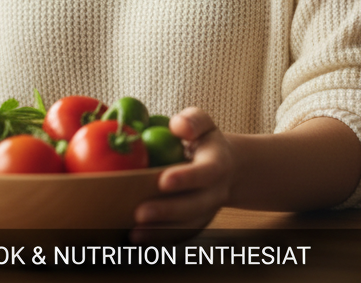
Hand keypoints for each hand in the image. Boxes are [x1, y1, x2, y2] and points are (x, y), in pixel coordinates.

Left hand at [132, 107, 235, 241]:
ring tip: (134, 233)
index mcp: (217, 165)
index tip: (163, 181)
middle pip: (194, 206)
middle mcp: (214, 193)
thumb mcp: (203, 123)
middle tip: (140, 213)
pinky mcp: (195, 223)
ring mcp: (206, 212)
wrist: (226, 168)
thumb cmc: (205, 141)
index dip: (186, 178)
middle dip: (167, 211)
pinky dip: (159, 239)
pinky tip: (137, 238)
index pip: (205, 173)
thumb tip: (178, 126)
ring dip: (160, 232)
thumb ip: (193, 120)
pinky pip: (179, 234)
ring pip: (185, 226)